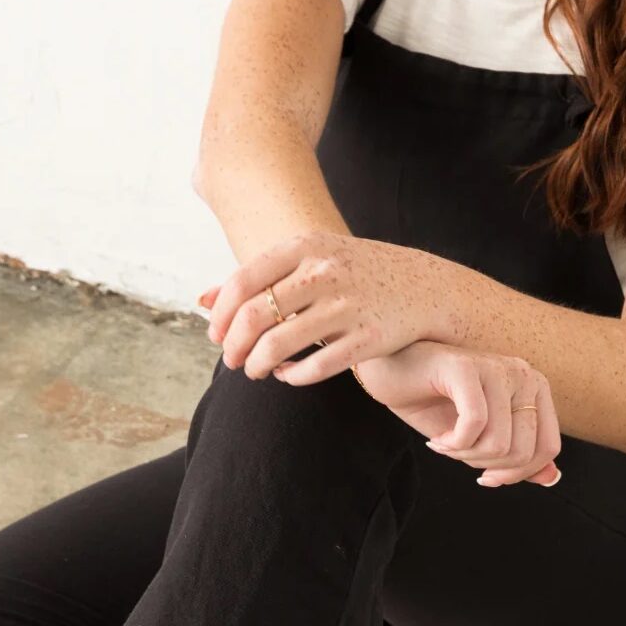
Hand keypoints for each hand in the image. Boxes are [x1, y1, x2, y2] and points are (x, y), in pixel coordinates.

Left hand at [200, 233, 451, 382]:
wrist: (424, 286)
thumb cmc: (355, 273)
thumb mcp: (309, 260)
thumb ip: (257, 277)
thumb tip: (202, 302)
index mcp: (306, 247)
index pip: (244, 282)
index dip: (221, 316)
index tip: (215, 336)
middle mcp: (325, 273)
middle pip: (256, 316)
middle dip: (234, 346)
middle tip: (231, 360)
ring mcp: (348, 305)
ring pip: (280, 345)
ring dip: (256, 365)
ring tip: (254, 371)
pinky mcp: (369, 338)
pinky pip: (316, 368)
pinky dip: (292, 377)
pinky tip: (286, 376)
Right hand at [347, 341, 561, 487]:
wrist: (389, 372)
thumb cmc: (433, 402)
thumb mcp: (480, 437)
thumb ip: (517, 456)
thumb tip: (552, 479)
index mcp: (534, 389)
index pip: (548, 448)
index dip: (517, 475)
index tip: (485, 477)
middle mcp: (523, 374)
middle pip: (524, 451)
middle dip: (486, 466)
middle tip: (458, 455)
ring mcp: (497, 368)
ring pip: (499, 443)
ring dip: (465, 455)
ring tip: (445, 443)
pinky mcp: (467, 367)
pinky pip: (474, 424)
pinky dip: (454, 443)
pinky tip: (437, 439)